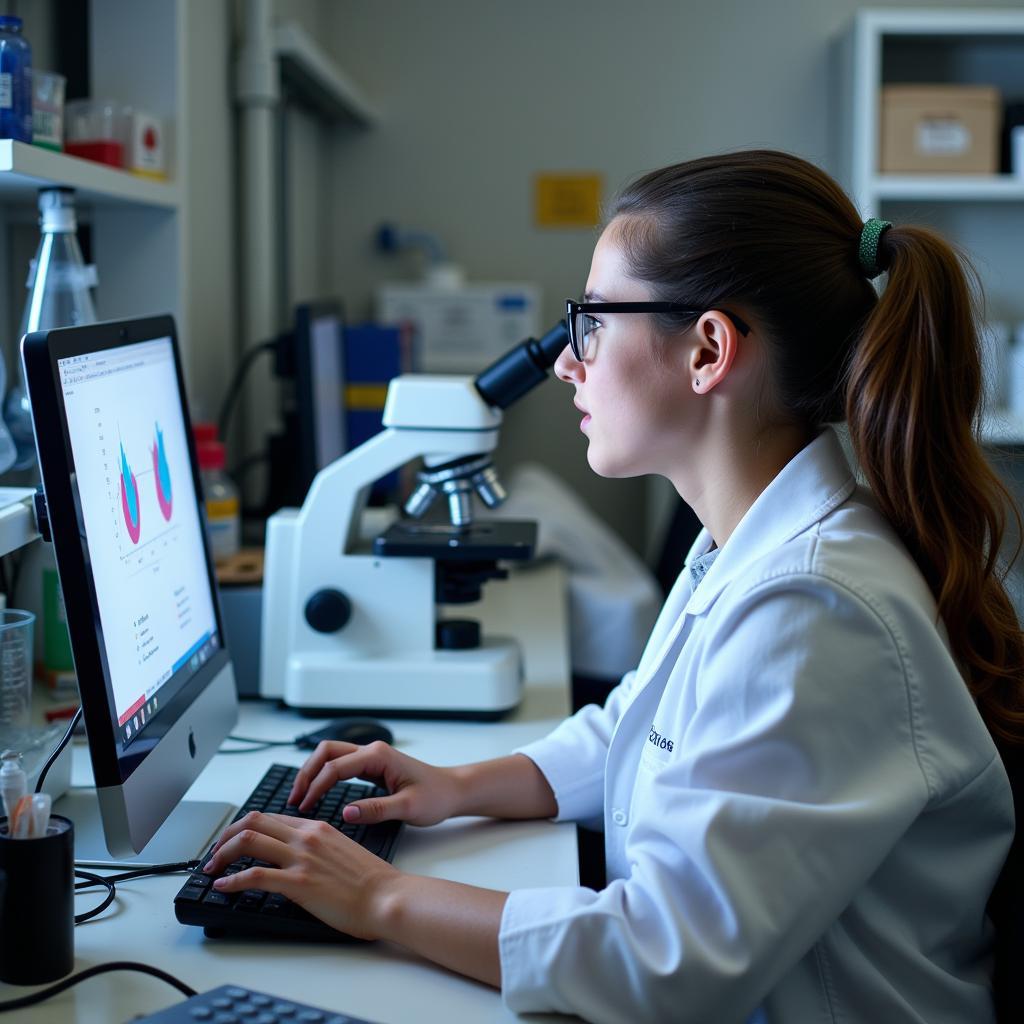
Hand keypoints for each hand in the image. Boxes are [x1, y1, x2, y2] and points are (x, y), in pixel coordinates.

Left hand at [203, 811, 398, 939]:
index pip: (271, 817)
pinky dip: (232, 880)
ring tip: (211, 869)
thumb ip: (318, 848)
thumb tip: (298, 859)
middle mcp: (306, 836)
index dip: (245, 828)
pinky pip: (255, 875)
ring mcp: (301, 858)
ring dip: (222, 854)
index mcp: (318, 827)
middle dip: (226, 835)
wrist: (386, 897)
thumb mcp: (342, 851)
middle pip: (253, 822)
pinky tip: (222, 888)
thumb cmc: (371, 881)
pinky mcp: (299, 883)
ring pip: (249, 841)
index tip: (233, 842)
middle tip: (214, 852)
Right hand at [288, 740, 463, 825]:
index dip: (316, 786)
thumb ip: (376, 810)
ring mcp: (371, 758)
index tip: (304, 807)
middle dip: (306, 773)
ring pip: (331, 756)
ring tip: (299, 798)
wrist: (453, 791)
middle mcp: (372, 752)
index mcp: (378, 756)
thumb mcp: (408, 808)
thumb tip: (345, 813)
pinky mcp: (372, 768)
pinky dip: (323, 777)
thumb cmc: (436, 797)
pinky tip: (316, 794)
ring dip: (312, 773)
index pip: (335, 766)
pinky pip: (340, 766)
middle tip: (293, 800)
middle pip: (326, 752)